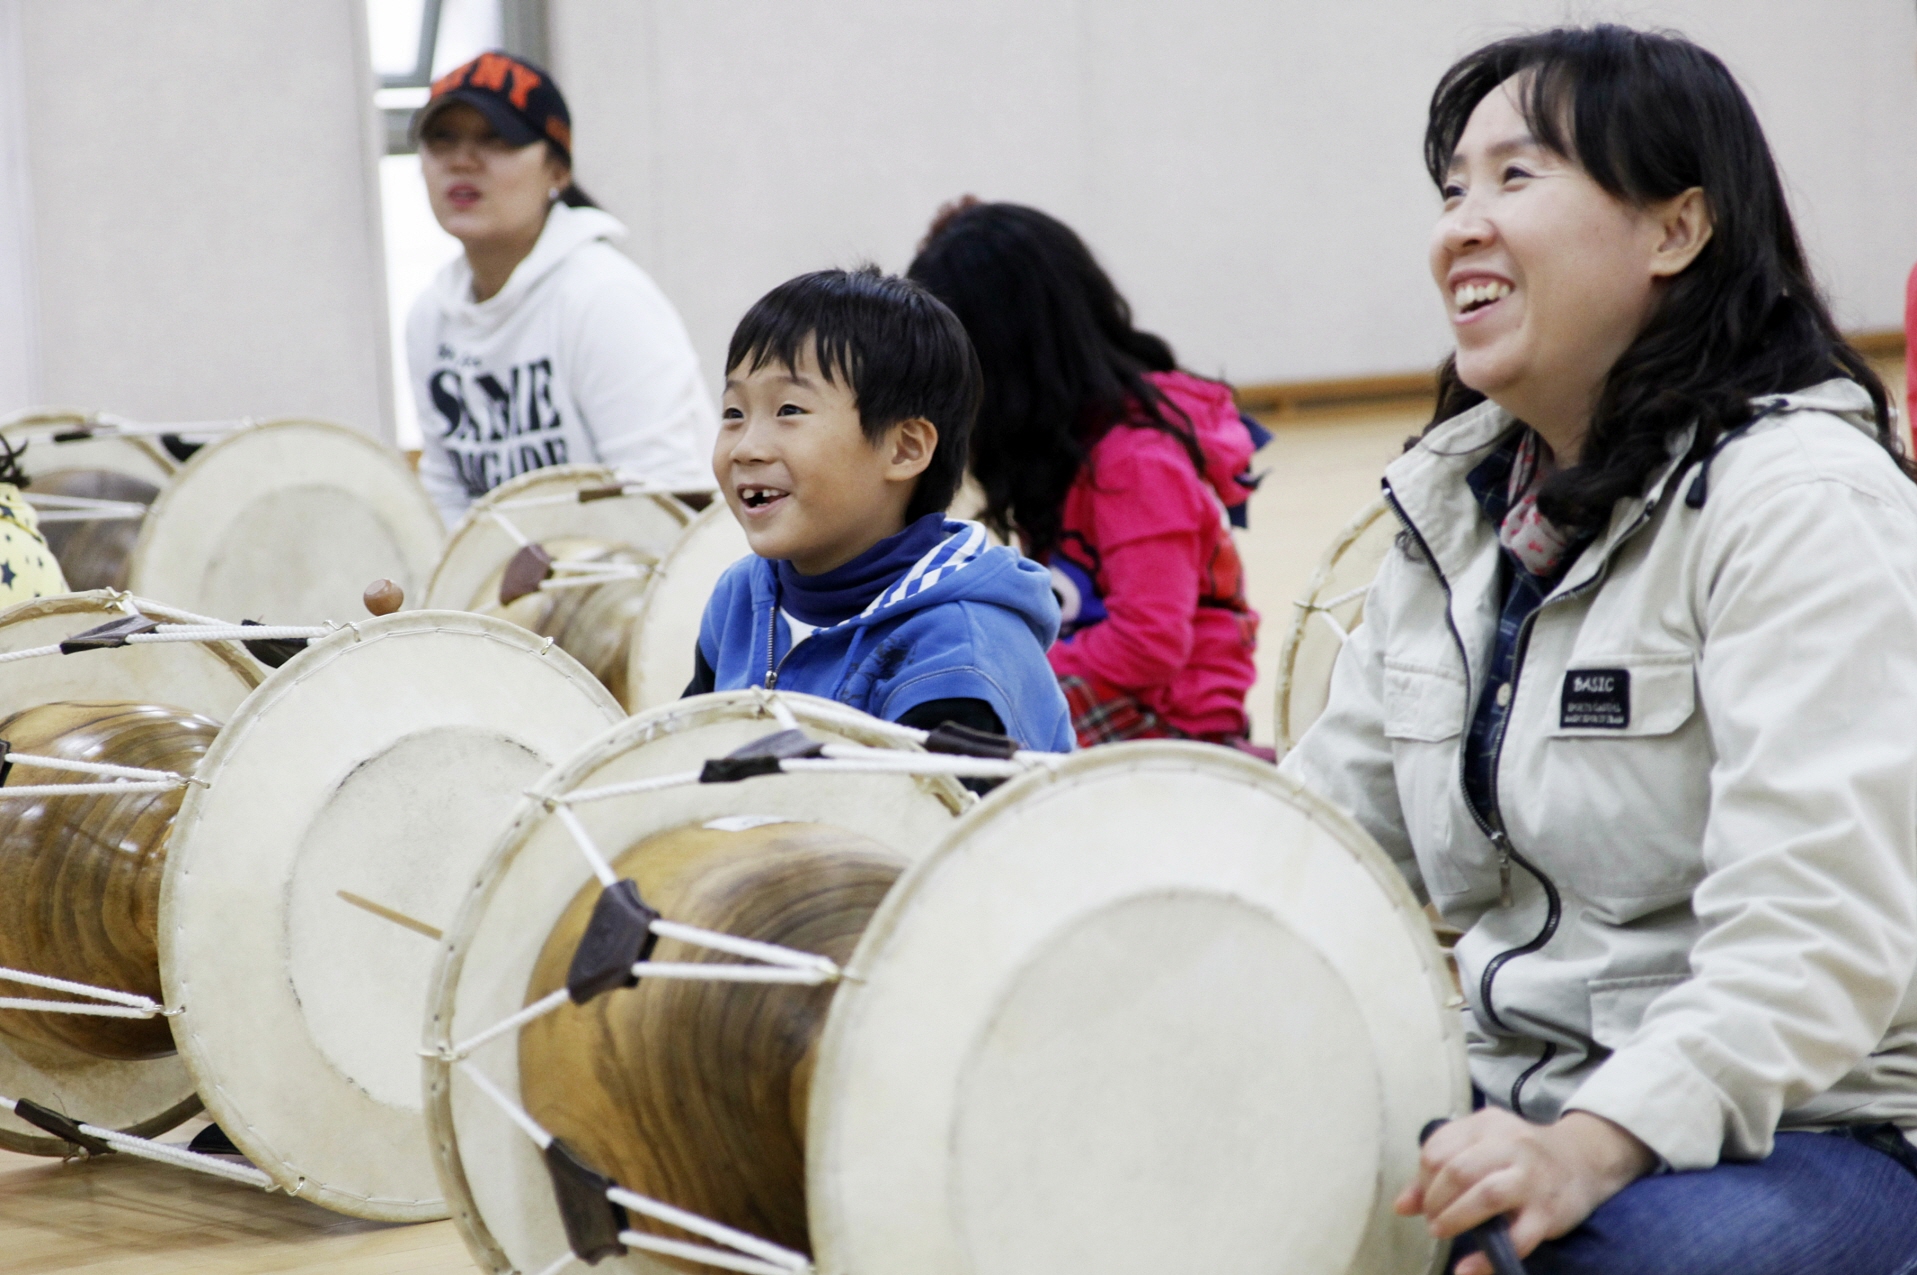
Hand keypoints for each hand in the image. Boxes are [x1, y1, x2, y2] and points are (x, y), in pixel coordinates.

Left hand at [1395, 1108, 1655, 1274]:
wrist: (1582, 1160)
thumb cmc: (1519, 1154)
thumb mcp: (1480, 1145)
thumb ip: (1440, 1168)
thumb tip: (1400, 1206)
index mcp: (1486, 1124)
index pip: (1437, 1149)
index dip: (1422, 1179)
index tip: (1424, 1197)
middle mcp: (1510, 1145)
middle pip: (1457, 1170)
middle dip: (1434, 1200)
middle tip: (1432, 1219)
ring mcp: (1531, 1179)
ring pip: (1485, 1196)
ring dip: (1454, 1219)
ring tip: (1440, 1230)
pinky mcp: (1548, 1213)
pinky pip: (1516, 1238)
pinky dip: (1487, 1258)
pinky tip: (1467, 1268)